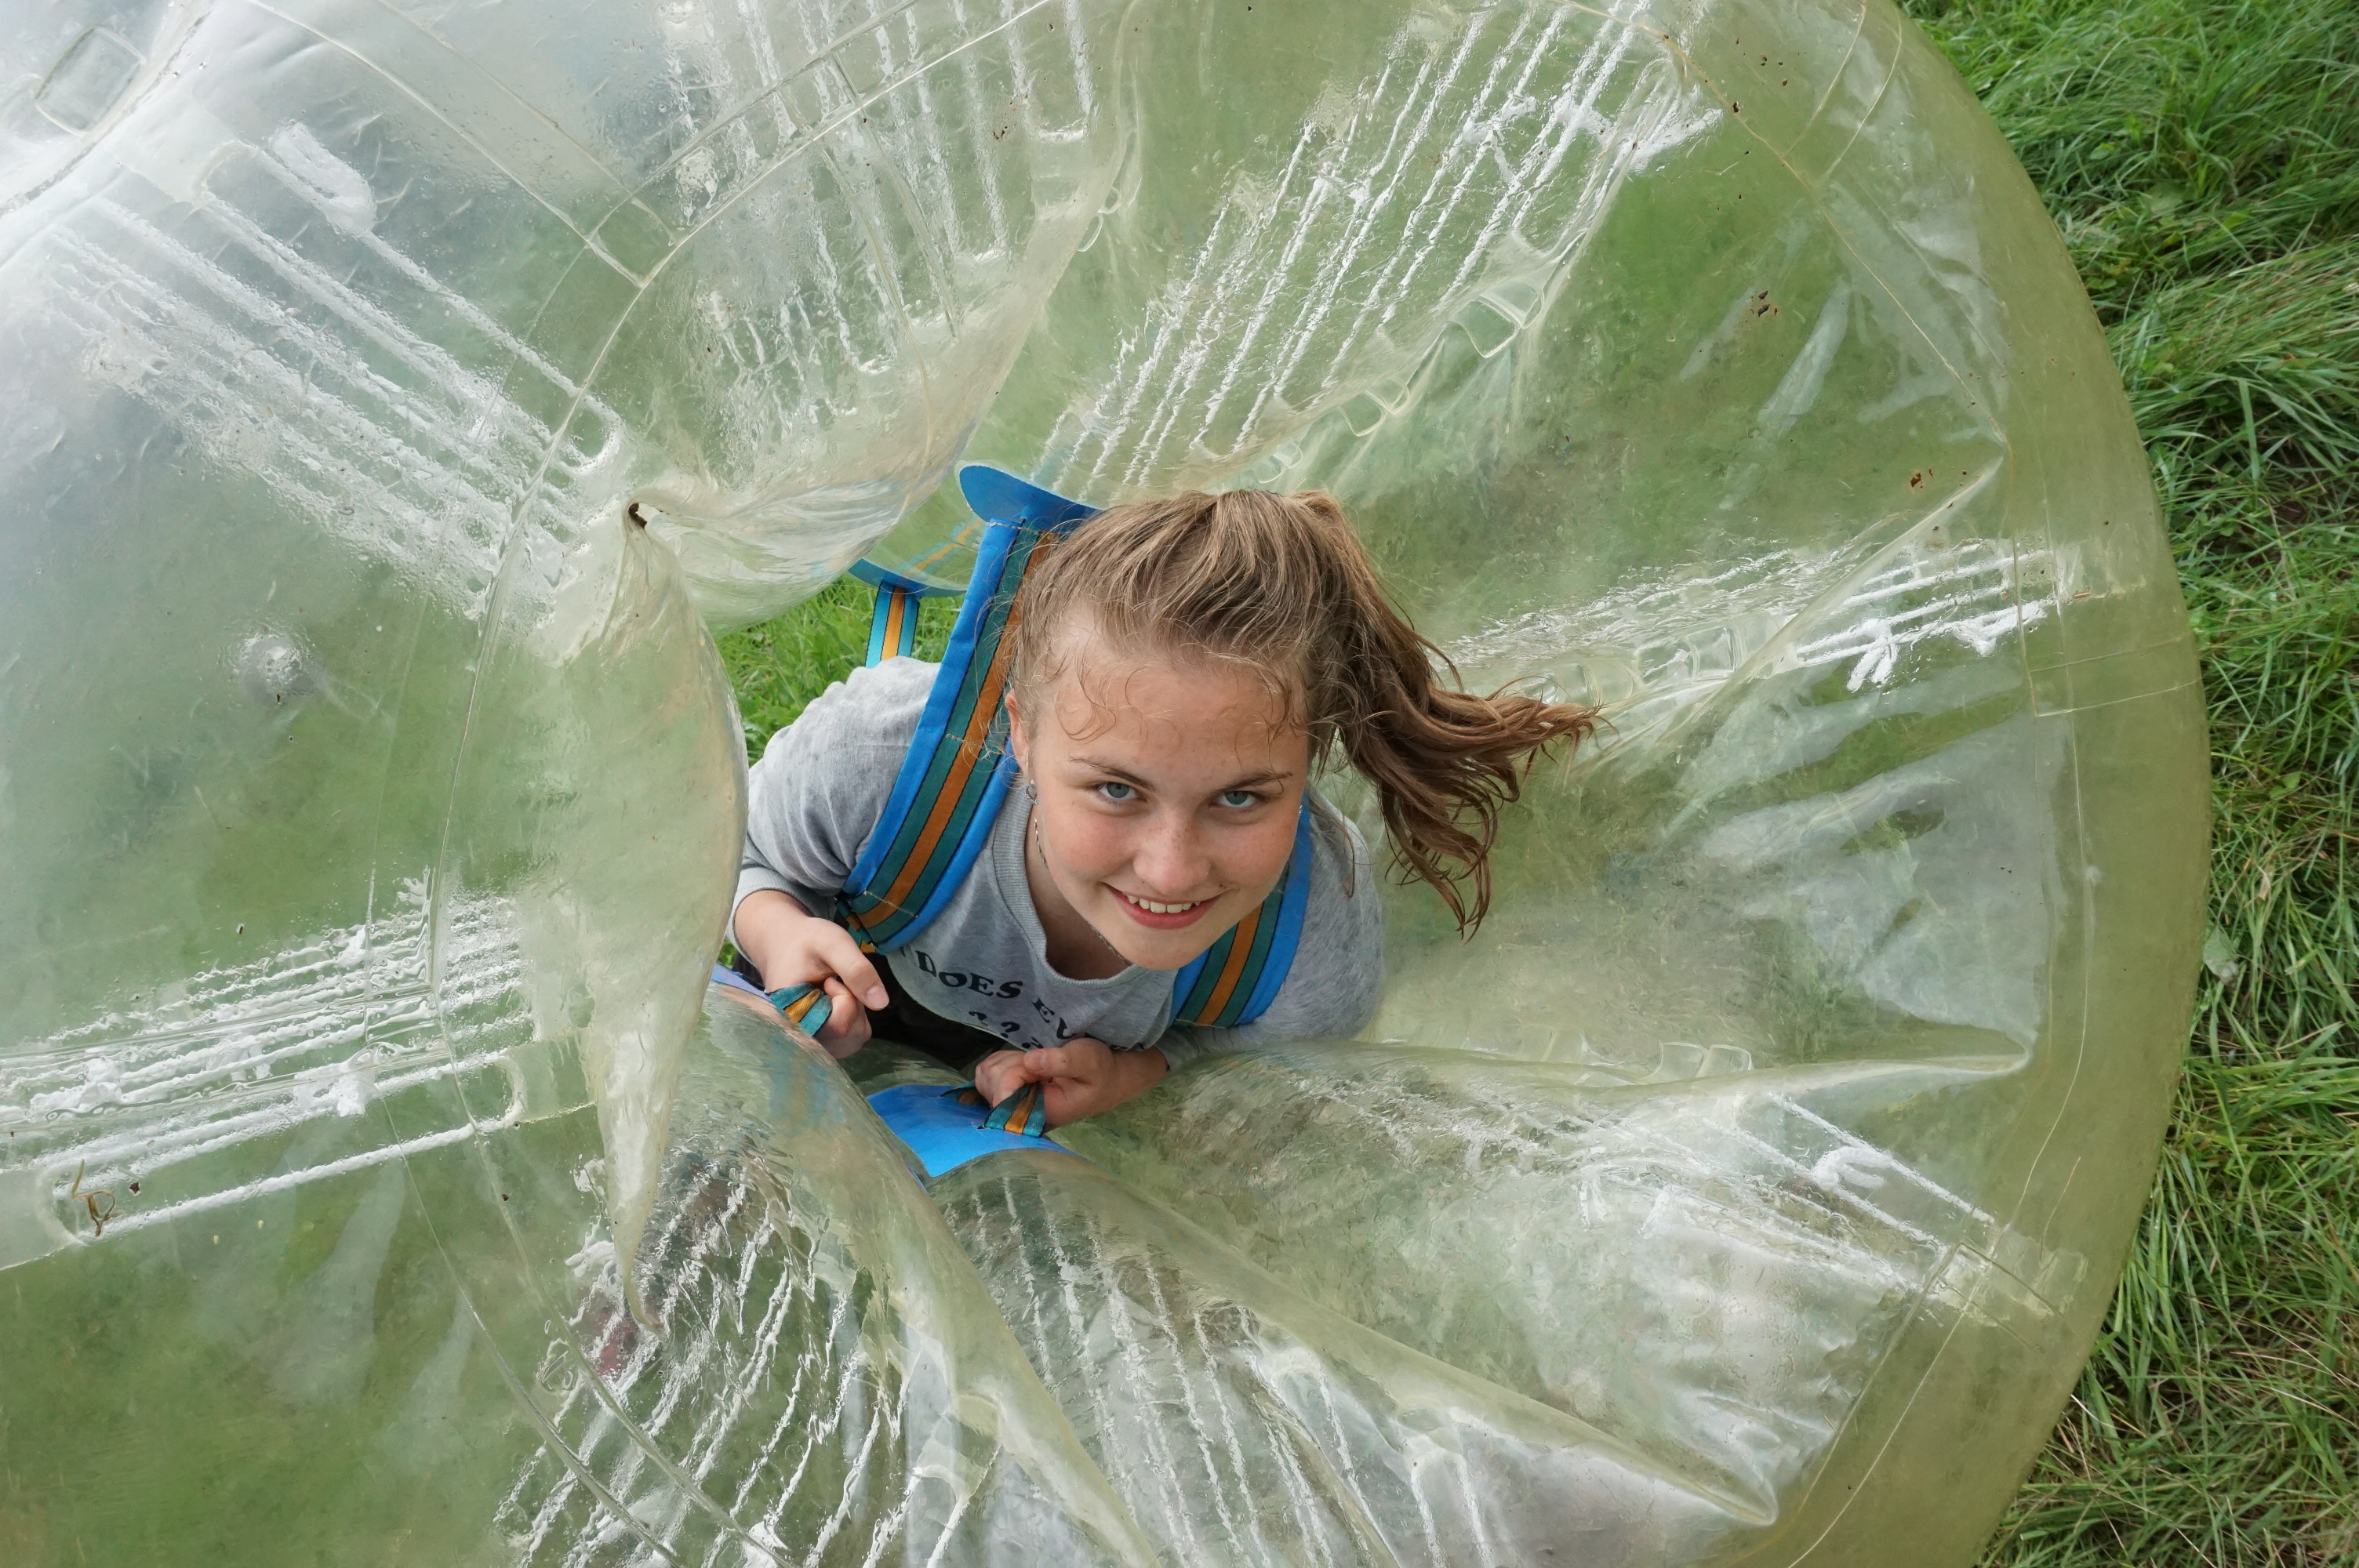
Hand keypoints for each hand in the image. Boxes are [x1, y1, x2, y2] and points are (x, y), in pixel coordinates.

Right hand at [731, 889, 887, 1057]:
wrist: (784, 944)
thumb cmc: (805, 941)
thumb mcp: (833, 943)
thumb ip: (856, 970)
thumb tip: (881, 1004)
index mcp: (791, 1017)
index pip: (838, 1027)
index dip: (845, 999)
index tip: (831, 979)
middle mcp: (798, 1037)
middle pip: (849, 1035)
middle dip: (852, 1004)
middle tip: (832, 981)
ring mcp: (812, 1043)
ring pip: (854, 1038)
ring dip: (855, 1011)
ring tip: (832, 989)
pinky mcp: (822, 1042)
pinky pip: (852, 1038)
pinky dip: (853, 1017)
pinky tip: (836, 1000)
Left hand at [973, 1039, 1167, 1128]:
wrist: (1108, 1077)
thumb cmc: (1101, 1071)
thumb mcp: (1089, 1060)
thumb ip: (1063, 1061)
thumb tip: (1031, 1060)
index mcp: (1039, 1114)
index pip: (1002, 1095)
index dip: (1014, 1071)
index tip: (1035, 1063)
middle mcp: (1020, 1114)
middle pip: (990, 1082)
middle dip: (1013, 1063)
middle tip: (1040, 1061)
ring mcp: (1011, 1103)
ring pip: (985, 1075)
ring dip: (1009, 1060)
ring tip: (1035, 1063)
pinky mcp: (1007, 1091)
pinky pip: (987, 1071)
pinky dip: (1003, 1060)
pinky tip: (1025, 1064)